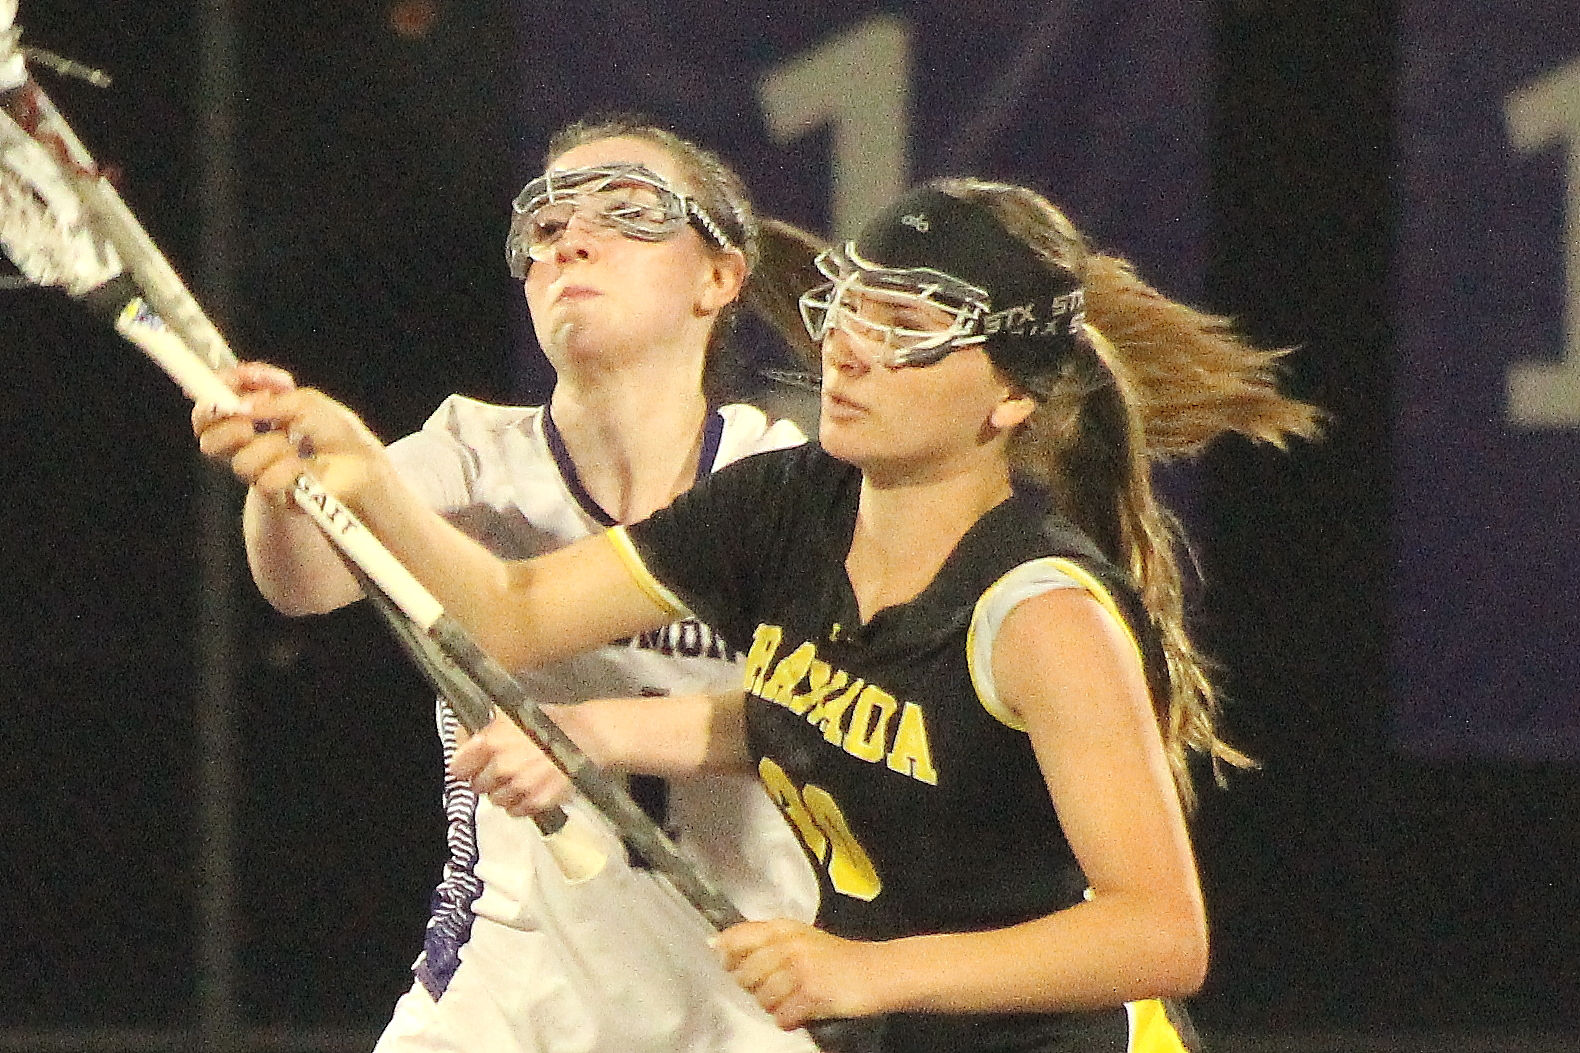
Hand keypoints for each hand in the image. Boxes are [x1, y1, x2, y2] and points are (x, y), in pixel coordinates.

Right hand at [192, 363, 389, 504]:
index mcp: (248, 416)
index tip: (231, 382)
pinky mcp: (273, 493)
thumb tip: (243, 407)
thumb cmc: (332, 428)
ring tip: (293, 443)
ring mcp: (258, 470)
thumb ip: (274, 399)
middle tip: (249, 423)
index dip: (215, 393)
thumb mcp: (306, 401)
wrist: (359, 460)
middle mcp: (246, 444)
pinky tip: (303, 466)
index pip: (212, 407)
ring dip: (271, 447)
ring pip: (241, 461)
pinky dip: (287, 469)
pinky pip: (266, 482)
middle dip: (228, 428)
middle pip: (208, 441)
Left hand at [449, 712, 574, 815]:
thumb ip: (483, 729)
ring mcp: (519, 786)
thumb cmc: (548, 721)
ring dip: (504, 792)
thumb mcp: (511, 715)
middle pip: (477, 786)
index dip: (465, 767)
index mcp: (490, 742)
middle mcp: (501, 767)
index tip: (472, 766)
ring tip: (519, 779)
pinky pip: (515, 811)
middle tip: (502, 770)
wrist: (586, 736)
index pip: (458, 768)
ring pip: (496, 800)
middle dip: (487, 779)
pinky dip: (520, 803)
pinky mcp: (537, 802)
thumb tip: (461, 739)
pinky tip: (530, 789)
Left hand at [714, 919, 884, 1029]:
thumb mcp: (801, 938)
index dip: (728, 954)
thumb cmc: (839, 958)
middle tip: (780, 986)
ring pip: (763, 999)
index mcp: (784, 928)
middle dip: (757, 988)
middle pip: (745, 975)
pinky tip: (805, 1011)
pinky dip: (791, 1021)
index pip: (738, 937)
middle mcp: (789, 944)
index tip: (729, 963)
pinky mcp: (811, 993)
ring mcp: (800, 969)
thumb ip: (762, 940)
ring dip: (777, 1006)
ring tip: (796, 999)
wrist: (879, 972)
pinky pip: (782, 1017)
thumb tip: (716, 945)